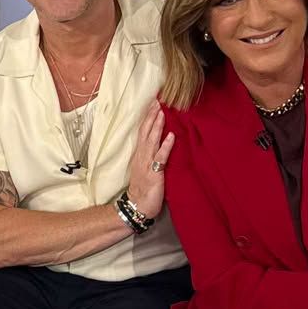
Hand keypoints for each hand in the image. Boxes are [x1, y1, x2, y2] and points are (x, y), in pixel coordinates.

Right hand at [125, 99, 174, 220]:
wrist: (137, 207)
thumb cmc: (142, 190)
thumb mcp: (145, 169)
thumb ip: (150, 156)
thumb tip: (159, 143)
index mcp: (139, 155)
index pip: (142, 132)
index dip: (147, 118)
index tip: (153, 104)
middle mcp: (141, 156)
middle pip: (145, 132)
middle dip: (151, 116)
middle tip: (157, 101)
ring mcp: (147, 164)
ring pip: (151, 141)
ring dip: (157, 126)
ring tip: (162, 112)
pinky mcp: (154, 173)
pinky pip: (160, 157)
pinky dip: (166, 146)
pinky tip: (171, 136)